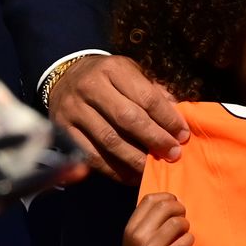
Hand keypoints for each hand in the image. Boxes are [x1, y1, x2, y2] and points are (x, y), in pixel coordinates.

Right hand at [47, 55, 189, 184]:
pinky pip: (91, 156)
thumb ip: (154, 92)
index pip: (146, 97)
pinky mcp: (63, 130)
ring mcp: (74, 109)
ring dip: (135, 159)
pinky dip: (113, 170)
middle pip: (128, 119)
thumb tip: (178, 116)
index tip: (183, 135)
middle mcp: (91, 87)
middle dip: (154, 139)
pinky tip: (130, 176)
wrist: (63, 77)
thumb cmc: (108, 77)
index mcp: (113, 69)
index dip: (167, 119)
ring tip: (153, 169)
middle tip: (173, 154)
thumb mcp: (131, 73)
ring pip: (109, 140)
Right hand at [116, 192, 192, 245]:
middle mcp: (137, 236)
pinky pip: (185, 241)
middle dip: (180, 210)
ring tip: (182, 235)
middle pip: (166, 207)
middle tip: (182, 221)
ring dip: (186, 227)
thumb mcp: (135, 240)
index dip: (167, 198)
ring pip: (178, 223)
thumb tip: (173, 200)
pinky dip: (189, 242)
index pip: (150, 199)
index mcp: (130, 228)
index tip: (175, 206)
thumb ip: (148, 221)